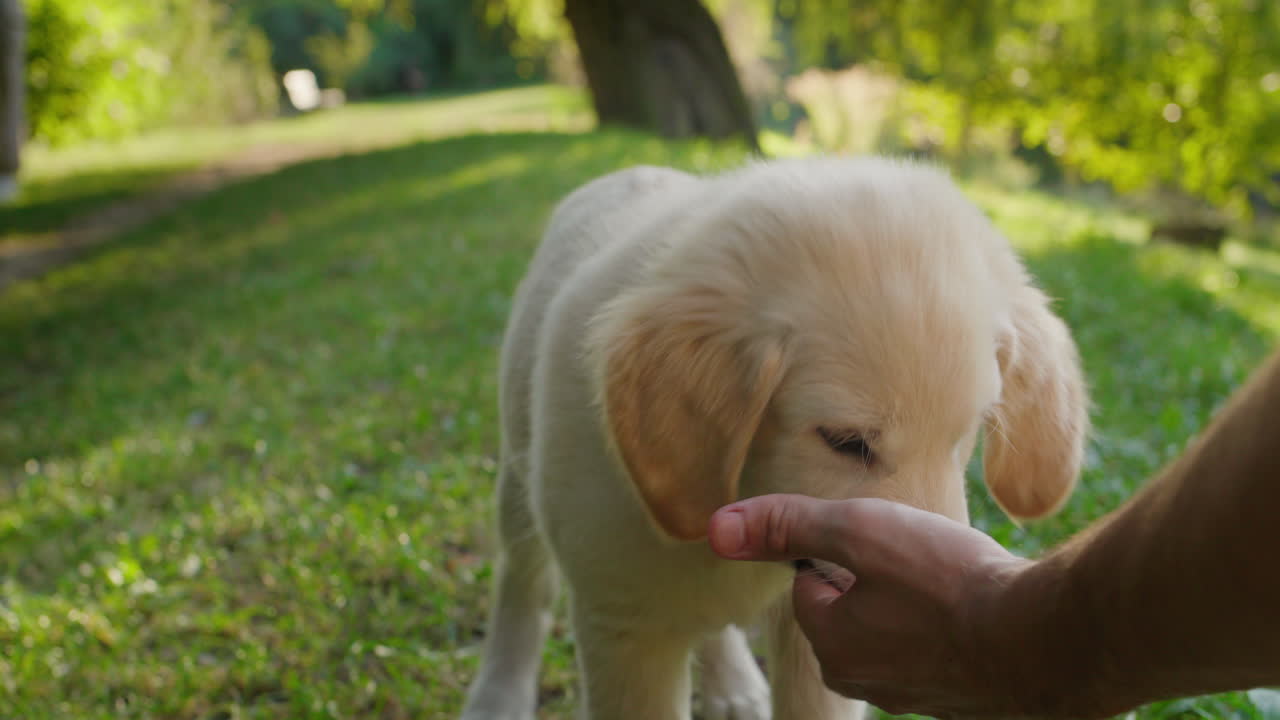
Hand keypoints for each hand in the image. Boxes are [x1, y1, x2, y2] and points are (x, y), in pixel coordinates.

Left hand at [707, 494, 1039, 718]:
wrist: (1045, 640)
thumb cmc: (948, 581)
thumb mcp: (859, 532)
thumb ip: (788, 525)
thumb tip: (716, 527)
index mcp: (829, 644)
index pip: (810, 577)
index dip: (847, 546)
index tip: (887, 541)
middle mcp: (862, 681)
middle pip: (851, 604)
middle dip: (879, 575)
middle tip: (922, 558)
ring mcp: (913, 696)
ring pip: (895, 624)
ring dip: (916, 599)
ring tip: (951, 582)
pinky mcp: (957, 699)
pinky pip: (935, 646)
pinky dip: (949, 624)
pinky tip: (976, 608)